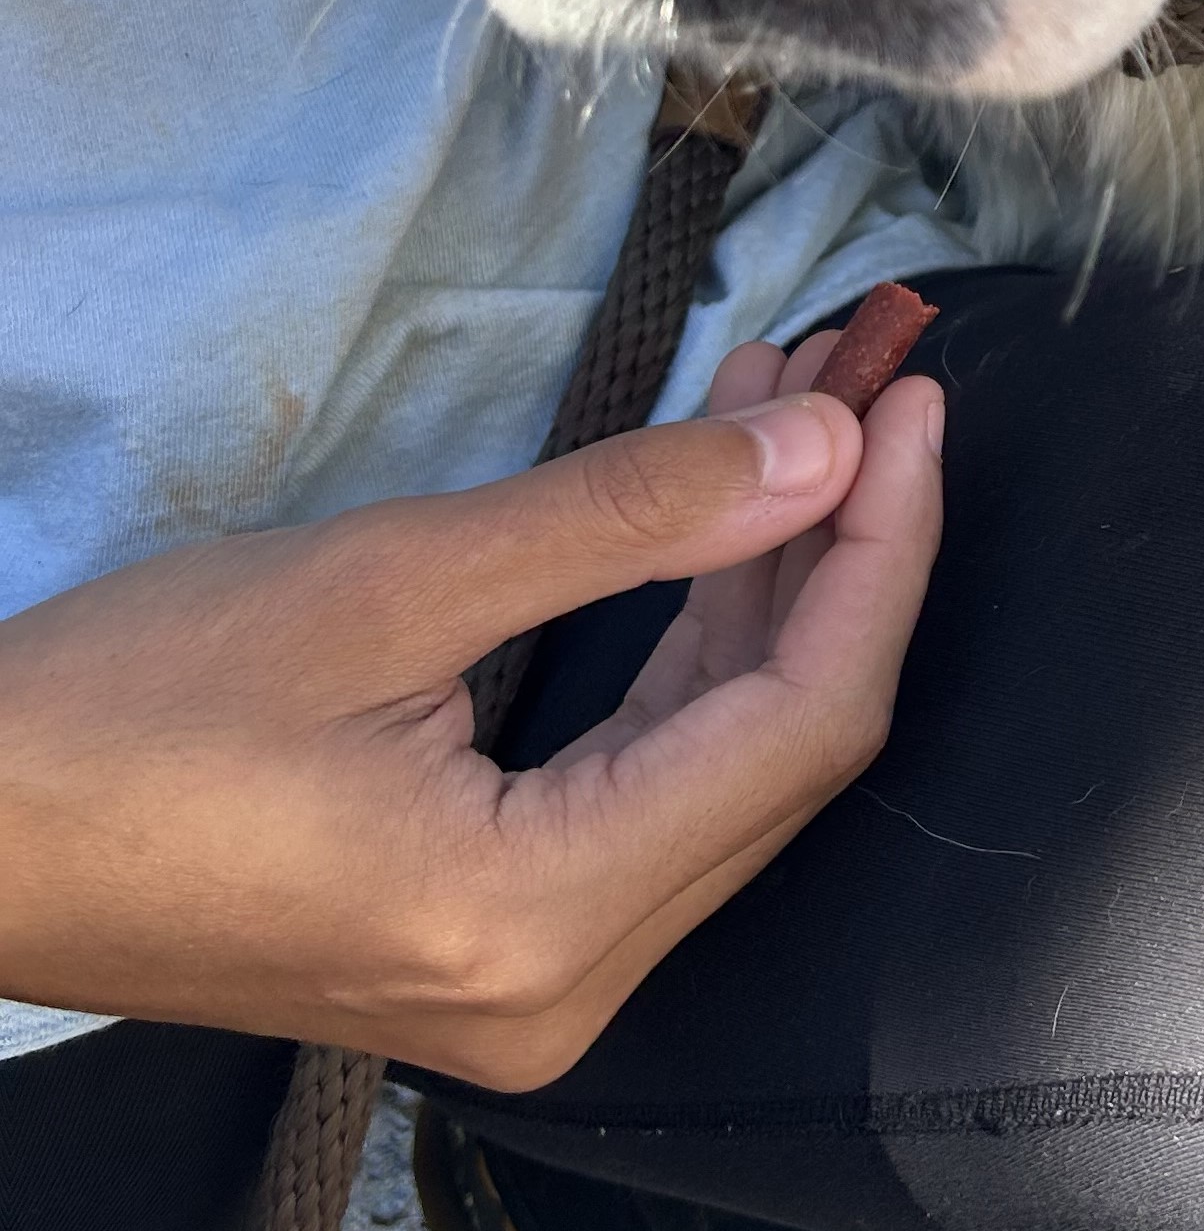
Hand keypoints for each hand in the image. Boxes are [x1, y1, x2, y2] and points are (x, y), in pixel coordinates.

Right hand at [0, 333, 940, 1087]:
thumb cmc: (134, 711)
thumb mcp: (393, 579)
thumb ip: (629, 514)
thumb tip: (824, 445)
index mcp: (538, 918)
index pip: (804, 723)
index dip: (881, 548)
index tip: (909, 403)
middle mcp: (561, 980)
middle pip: (786, 746)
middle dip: (841, 548)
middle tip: (863, 382)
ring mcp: (531, 972)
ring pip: (728, 754)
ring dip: (771, 574)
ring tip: (794, 405)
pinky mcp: (495, 934)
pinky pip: (654, 777)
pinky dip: (698, 635)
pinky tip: (719, 510)